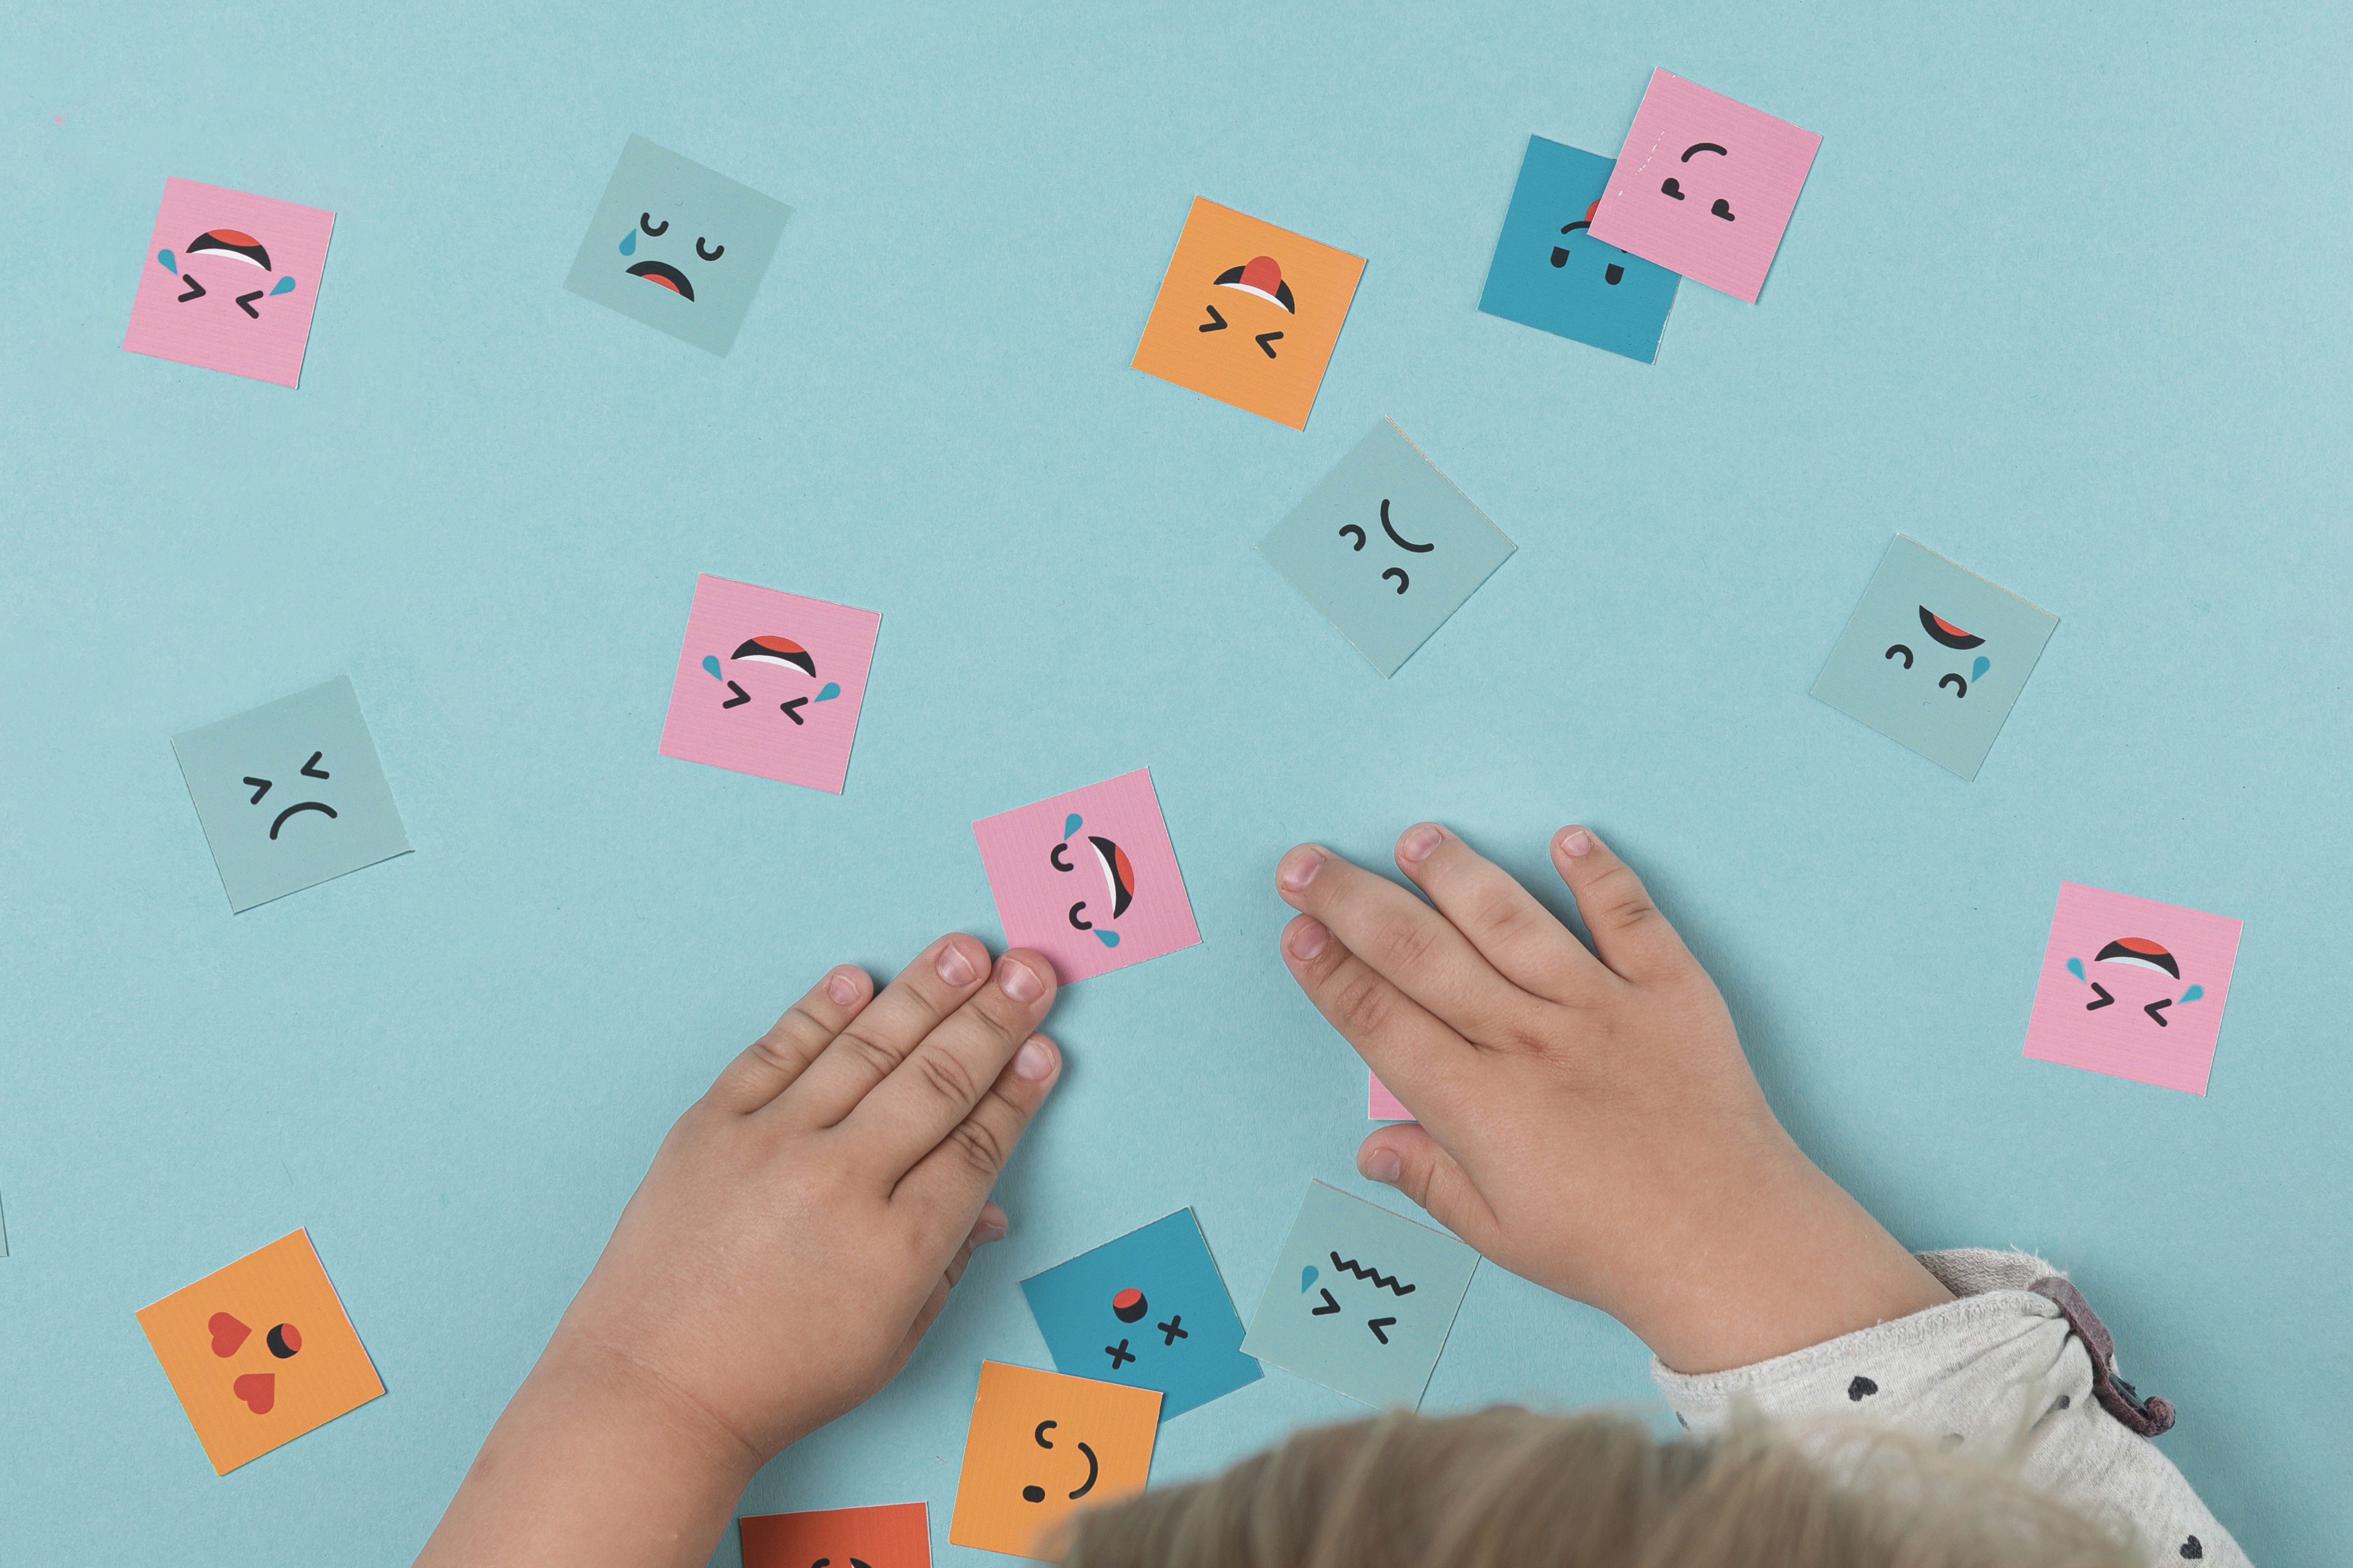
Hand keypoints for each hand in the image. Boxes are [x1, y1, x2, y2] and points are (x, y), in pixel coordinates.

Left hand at [416, 935, 1062, 1567]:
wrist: (652, 1390)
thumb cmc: (775, 1380)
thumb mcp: (889, 1344)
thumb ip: (947, 1268)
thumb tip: (991, 1207)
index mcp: (896, 1247)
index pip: (978, 1145)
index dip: (1018, 1091)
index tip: (1044, 1048)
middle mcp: (840, 1182)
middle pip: (938, 1081)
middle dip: (995, 1019)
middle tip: (1032, 970)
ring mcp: (770, 1145)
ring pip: (866, 1048)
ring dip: (924, 993)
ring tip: (966, 950)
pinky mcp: (709, 1127)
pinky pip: (776, 1052)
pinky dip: (820, 1011)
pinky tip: (860, 979)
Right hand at [1276, 826, 1948, 1373]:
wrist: (1734, 1249)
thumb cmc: (1615, 1250)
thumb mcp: (1503, 1234)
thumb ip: (1432, 1180)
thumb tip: (1371, 1145)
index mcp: (1482, 1106)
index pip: (1380, 1020)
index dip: (1329, 972)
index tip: (1295, 931)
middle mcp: (1531, 1042)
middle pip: (1421, 954)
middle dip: (1353, 902)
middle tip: (1306, 864)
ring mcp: (1603, 1008)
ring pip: (1511, 920)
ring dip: (1457, 873)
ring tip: (1418, 838)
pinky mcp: (1671, 992)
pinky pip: (1629, 918)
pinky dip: (1599, 875)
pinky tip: (1567, 838)